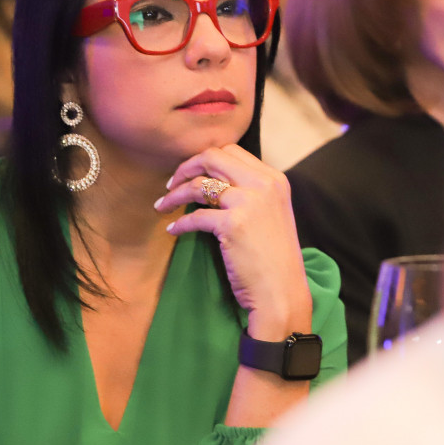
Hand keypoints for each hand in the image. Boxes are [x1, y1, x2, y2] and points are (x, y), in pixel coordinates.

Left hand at [155, 145, 311, 339]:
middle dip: (185, 168)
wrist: (282, 294)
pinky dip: (179, 223)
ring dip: (174, 194)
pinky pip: (194, 216)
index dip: (204, 159)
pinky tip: (173, 230)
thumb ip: (251, 192)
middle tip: (170, 184)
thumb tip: (214, 180)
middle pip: (213, 156)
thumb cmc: (274, 260)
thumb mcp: (272, 214)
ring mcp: (249, 202)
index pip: (232, 150)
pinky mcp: (233, 224)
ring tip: (161, 206)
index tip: (190, 173)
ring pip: (198, 184)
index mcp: (274, 179)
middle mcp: (264, 185)